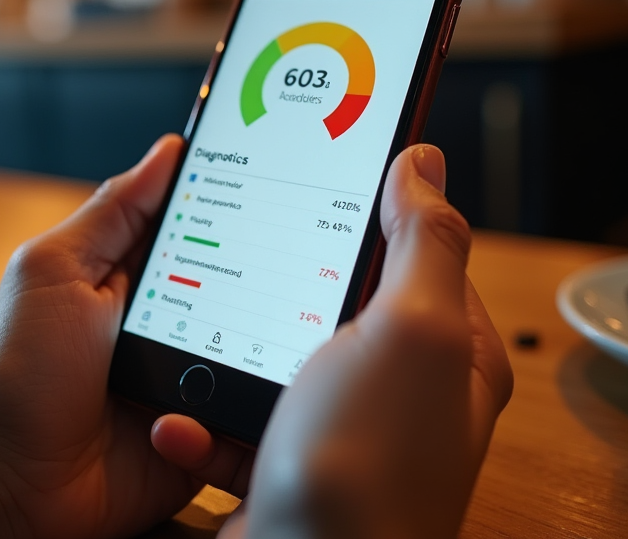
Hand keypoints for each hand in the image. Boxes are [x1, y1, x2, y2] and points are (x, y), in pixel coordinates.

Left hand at [0, 135, 249, 538]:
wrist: (7, 483)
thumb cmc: (15, 375)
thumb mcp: (53, 273)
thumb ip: (111, 213)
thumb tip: (168, 151)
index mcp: (138, 273)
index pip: (205, 221)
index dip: (244, 198)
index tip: (288, 170)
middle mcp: (175, 318)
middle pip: (250, 281)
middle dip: (279, 270)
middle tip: (310, 257)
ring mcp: (194, 375)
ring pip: (267, 346)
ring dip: (275, 342)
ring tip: (276, 338)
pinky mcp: (210, 432)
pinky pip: (255, 414)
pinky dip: (255, 409)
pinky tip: (214, 406)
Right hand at [212, 145, 512, 538]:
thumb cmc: (368, 465)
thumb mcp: (411, 329)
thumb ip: (421, 241)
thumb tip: (421, 162)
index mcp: (444, 352)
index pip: (415, 254)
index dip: (370, 210)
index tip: (316, 176)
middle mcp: (395, 391)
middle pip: (334, 301)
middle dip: (279, 282)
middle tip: (237, 246)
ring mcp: (336, 429)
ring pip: (274, 357)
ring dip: (226, 350)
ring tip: (191, 331)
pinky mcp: (283, 462)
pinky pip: (235, 416)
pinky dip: (201, 417)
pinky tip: (182, 419)